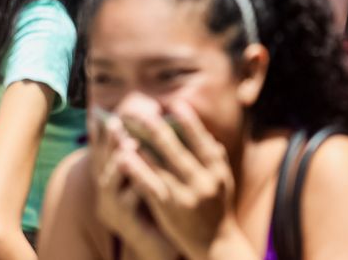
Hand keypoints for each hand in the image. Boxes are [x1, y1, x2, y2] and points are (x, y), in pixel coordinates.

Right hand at [94, 119, 179, 259]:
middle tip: (114, 122)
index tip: (98, 113)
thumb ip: (146, 157)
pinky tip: (144, 174)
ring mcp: (114, 209)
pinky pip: (130, 203)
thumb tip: (151, 125)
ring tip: (128, 145)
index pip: (102, 154)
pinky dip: (136, 186)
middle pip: (103, 163)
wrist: (158, 244)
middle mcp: (106, 194)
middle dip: (108, 142)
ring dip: (119, 162)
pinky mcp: (128, 223)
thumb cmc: (154, 206)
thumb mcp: (147, 178)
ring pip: (111, 182)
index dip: (99, 134)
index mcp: (111, 182)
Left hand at [111, 101, 243, 259]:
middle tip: (142, 112)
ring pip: (161, 166)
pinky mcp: (170, 209)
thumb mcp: (223, 179)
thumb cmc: (217, 207)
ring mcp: (186, 195)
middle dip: (158, 129)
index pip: (202, 141)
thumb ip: (214, 157)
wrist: (215, 243)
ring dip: (142, 146)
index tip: (176, 103)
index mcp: (218, 170)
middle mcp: (204, 181)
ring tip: (127, 131)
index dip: (189, 122)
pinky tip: (124, 159)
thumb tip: (204, 132)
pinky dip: (137, 170)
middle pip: (178, 150)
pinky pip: (150, 186)